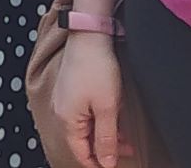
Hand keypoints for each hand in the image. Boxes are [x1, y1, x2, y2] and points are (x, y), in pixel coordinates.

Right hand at [53, 34, 125, 167]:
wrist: (89, 36)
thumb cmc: (96, 68)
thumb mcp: (107, 109)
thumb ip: (106, 138)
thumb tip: (106, 162)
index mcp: (67, 120)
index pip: (80, 153)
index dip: (98, 163)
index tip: (114, 165)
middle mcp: (62, 112)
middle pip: (83, 140)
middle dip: (106, 149)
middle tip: (128, 150)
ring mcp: (65, 100)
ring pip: (85, 127)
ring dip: (105, 134)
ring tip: (126, 136)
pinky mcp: (71, 90)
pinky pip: (84, 114)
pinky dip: (99, 120)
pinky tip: (113, 118)